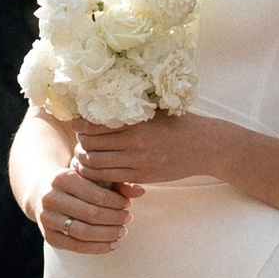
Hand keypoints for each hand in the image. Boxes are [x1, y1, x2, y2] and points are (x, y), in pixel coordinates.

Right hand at [35, 158, 136, 255]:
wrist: (42, 192)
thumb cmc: (77, 183)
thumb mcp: (94, 177)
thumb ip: (118, 183)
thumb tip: (141, 191)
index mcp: (62, 178)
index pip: (96, 195)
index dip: (116, 203)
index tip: (128, 204)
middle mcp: (50, 198)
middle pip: (91, 215)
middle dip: (114, 219)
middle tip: (128, 219)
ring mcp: (47, 219)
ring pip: (83, 232)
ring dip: (108, 234)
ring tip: (123, 231)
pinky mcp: (48, 236)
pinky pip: (76, 247)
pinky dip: (98, 248)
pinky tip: (113, 244)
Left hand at [75, 109, 238, 190]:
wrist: (203, 146)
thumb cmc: (177, 123)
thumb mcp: (154, 109)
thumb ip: (130, 108)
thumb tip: (99, 101)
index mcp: (136, 120)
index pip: (93, 124)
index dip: (78, 124)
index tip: (75, 123)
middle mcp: (134, 141)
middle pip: (89, 144)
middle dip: (80, 143)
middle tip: (80, 140)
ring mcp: (137, 161)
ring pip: (94, 163)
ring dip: (84, 160)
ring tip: (84, 155)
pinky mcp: (141, 176)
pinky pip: (108, 177)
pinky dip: (96, 173)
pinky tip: (96, 167)